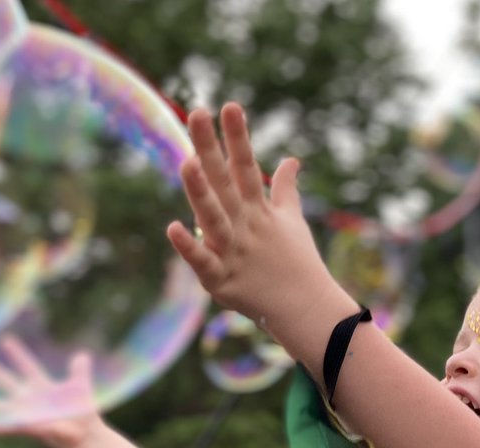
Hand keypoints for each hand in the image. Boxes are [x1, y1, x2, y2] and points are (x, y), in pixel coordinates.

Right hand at [0, 335, 102, 447]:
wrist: (86, 437)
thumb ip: (79, 371)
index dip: (17, 354)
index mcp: (41, 386)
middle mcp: (29, 398)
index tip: (5, 339)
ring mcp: (24, 413)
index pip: (27, 366)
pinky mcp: (23, 426)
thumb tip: (83, 355)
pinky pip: (0, 427)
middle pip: (6, 380)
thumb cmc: (83, 414)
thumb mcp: (80, 388)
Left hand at [166, 104, 354, 333]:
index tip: (229, 106)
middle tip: (198, 113)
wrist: (307, 310)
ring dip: (200, 192)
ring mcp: (233, 253)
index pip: (247, 167)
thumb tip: (291, 160)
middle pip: (225, 183)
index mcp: (258, 210)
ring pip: (213, 218)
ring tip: (187, 163)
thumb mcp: (292, 221)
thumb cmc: (297, 263)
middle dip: (211, 148)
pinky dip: (188, 248)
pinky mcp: (222, 282)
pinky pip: (203, 262)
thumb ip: (286, 190)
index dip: (238, 137)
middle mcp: (245, 226)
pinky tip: (172, 228)